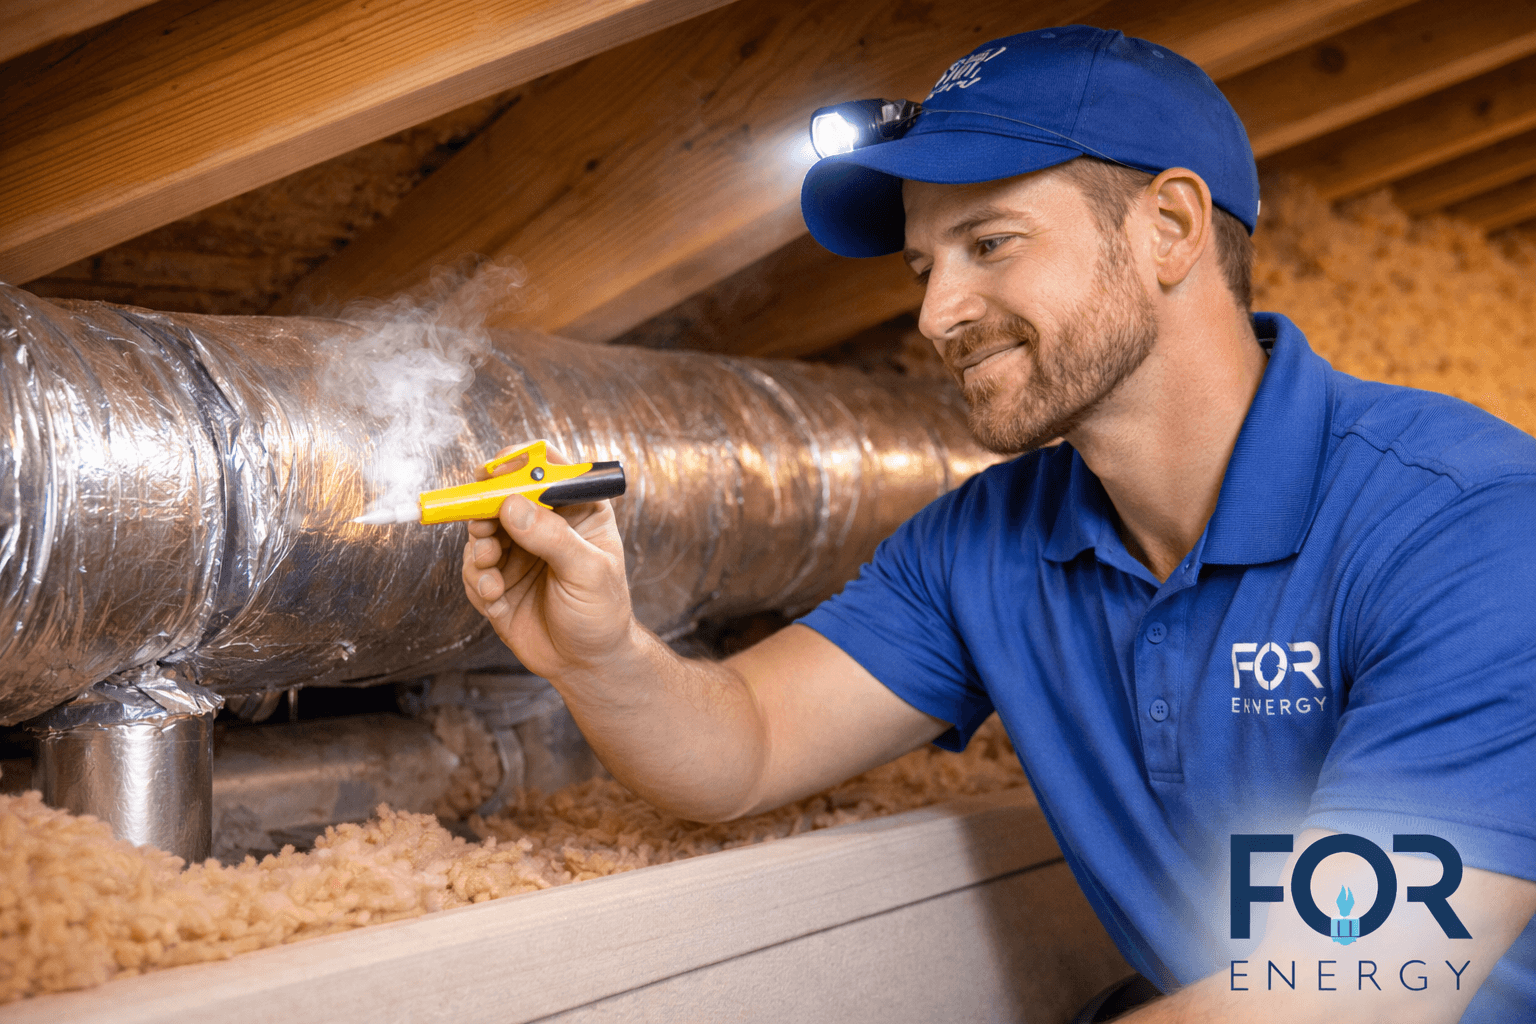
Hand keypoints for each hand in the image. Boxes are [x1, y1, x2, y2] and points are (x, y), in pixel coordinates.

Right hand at [460, 444, 634, 679]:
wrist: (587, 664)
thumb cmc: (602, 613)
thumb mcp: (589, 572)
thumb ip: (552, 538)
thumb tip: (511, 506)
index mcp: (576, 509)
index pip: (545, 468)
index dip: (518, 462)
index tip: (494, 473)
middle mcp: (543, 524)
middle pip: (501, 494)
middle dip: (484, 509)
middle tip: (482, 526)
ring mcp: (517, 551)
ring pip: (480, 531)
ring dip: (479, 549)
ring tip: (491, 573)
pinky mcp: (496, 580)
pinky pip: (473, 569)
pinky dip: (477, 581)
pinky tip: (495, 598)